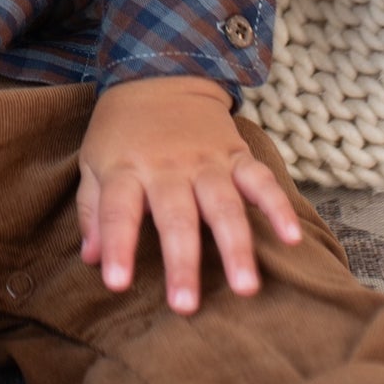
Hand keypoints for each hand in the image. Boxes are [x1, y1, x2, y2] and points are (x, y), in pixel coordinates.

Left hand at [77, 74, 302, 310]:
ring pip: (224, 206)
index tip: (116, 283)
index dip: (117, 246)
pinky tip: (292, 239)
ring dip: (235, 246)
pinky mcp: (237, 156)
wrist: (159, 76)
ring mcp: (207, 162)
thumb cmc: (121, 133)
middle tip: (186, 307)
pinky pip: (261, 182)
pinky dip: (278, 207)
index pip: (117, 211)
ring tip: (246, 288)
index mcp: (126, 169)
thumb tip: (91, 259)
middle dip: (182, 262)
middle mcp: (168, 167)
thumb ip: (93, 210)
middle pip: (176, 217)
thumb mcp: (94, 163)